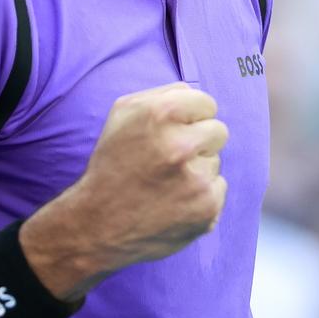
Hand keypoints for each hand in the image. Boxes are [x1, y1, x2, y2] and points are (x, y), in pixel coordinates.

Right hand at [20, 82, 227, 299]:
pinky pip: (219, 188)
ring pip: (216, 161)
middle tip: (173, 156)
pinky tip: (175, 201)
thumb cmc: (112, 162)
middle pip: (218, 130)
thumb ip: (162, 95)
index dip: (191, 116)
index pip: (206, 103)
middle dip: (199, 140)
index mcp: (161, 114)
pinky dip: (201, 195)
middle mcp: (181, 144)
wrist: (99, 223)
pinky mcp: (207, 208)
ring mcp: (197, 179)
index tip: (177, 129)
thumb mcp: (122, 113)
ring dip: (198, 168)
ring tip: (167, 181)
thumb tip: (193, 94)